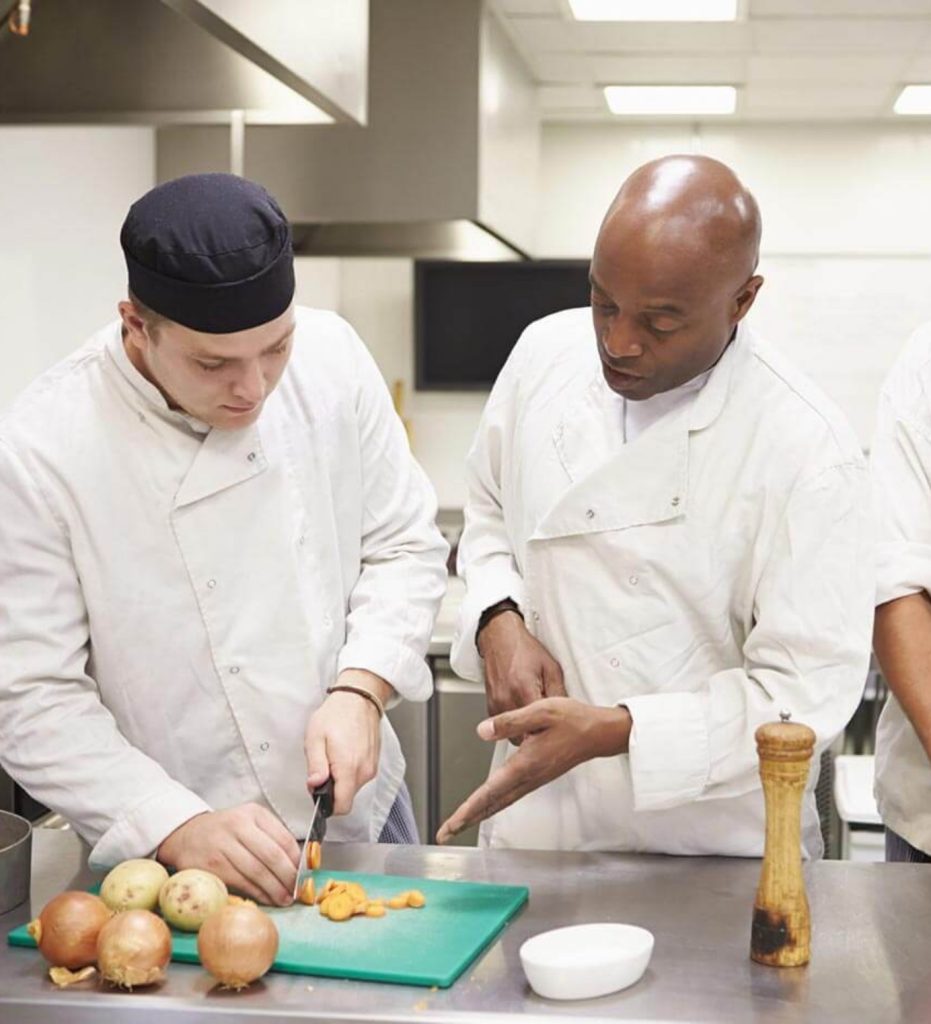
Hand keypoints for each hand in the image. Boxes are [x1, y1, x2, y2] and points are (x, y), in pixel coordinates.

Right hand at [156, 803, 299, 906]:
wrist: (186, 834)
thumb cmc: (226, 831)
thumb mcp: (249, 822)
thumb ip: (272, 837)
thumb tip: (298, 863)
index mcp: (253, 813)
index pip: (283, 838)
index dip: (297, 860)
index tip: (304, 874)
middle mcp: (238, 826)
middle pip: (271, 856)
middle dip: (288, 877)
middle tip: (297, 891)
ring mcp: (222, 846)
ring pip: (256, 872)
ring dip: (274, 889)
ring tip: (285, 899)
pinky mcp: (210, 866)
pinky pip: (239, 883)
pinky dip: (257, 894)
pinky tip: (266, 899)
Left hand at [305, 668, 387, 814]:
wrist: (359, 698)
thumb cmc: (336, 714)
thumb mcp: (315, 737)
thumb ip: (315, 765)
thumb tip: (314, 786)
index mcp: (349, 767)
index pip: (341, 807)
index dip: (327, 805)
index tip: (318, 791)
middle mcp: (364, 771)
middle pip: (346, 798)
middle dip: (332, 789)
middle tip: (322, 766)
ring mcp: (371, 767)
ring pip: (352, 788)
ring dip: (340, 779)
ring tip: (333, 756)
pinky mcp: (374, 763)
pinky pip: (359, 777)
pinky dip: (349, 771)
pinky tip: (343, 753)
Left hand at [435, 697, 631, 843]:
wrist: (598, 732)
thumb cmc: (573, 720)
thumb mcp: (540, 711)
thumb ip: (509, 721)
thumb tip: (481, 731)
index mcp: (524, 764)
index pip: (488, 793)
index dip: (467, 811)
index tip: (450, 826)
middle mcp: (528, 777)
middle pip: (491, 805)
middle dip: (466, 820)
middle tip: (445, 834)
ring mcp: (534, 780)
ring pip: (500, 802)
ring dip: (478, 813)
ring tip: (459, 822)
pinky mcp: (538, 776)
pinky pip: (510, 796)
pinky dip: (493, 804)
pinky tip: (487, 803)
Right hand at [478, 611, 566, 741]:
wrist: (501, 639)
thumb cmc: (524, 650)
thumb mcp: (550, 667)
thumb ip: (559, 693)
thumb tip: (566, 712)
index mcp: (524, 688)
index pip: (538, 725)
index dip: (549, 732)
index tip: (557, 732)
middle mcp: (507, 698)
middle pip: (525, 735)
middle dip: (537, 735)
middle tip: (548, 728)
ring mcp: (496, 703)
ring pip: (513, 734)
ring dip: (525, 732)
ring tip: (536, 720)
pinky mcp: (490, 706)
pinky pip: (504, 726)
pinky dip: (515, 725)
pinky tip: (524, 713)